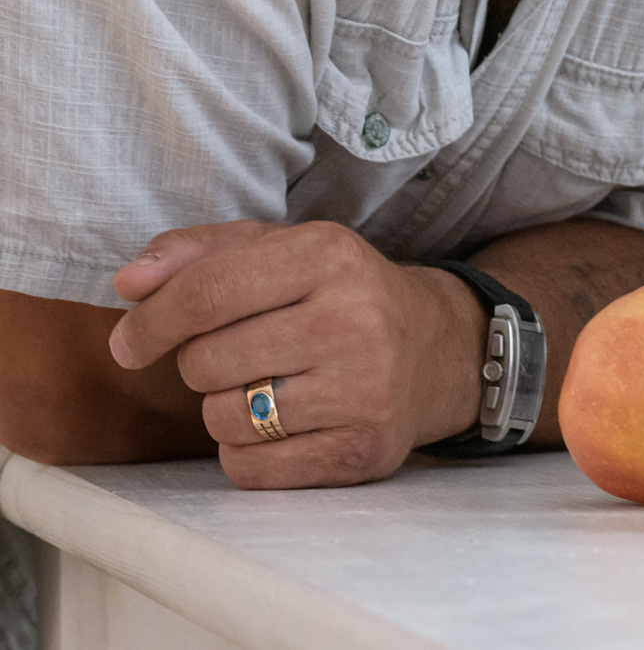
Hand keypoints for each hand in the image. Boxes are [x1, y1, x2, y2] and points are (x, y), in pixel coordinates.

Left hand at [108, 221, 485, 488]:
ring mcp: (366, 389)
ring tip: (264, 389)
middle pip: (206, 362)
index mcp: (329, 255)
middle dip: (200, 364)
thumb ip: (197, 254)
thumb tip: (128, 283)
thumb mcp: (280, 250)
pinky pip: (251, 469)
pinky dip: (247, 452)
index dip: (151, 322)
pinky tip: (280, 426)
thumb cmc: (338, 296)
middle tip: (238, 356)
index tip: (129, 342)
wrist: (439, 350)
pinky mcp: (364, 449)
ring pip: (223, 419)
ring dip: (223, 409)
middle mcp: (355, 319)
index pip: (208, 292)